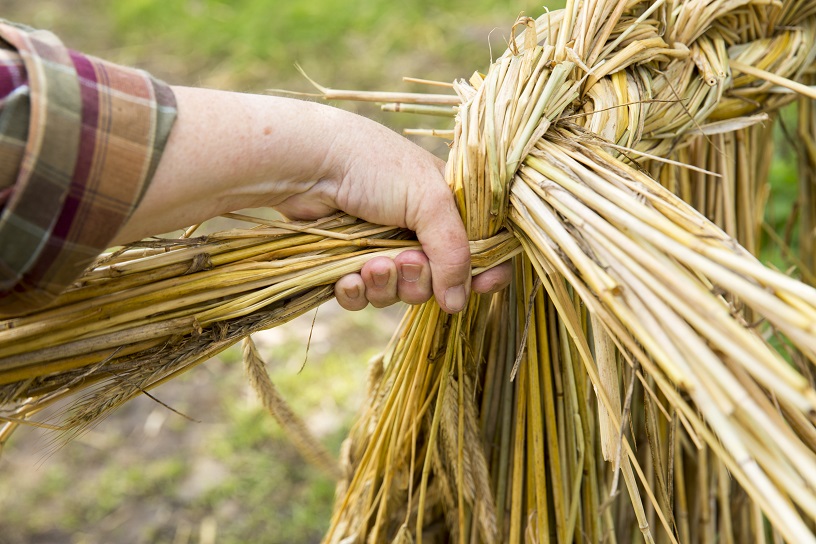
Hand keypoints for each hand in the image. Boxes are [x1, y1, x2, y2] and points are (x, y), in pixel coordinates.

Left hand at [269, 101, 511, 311]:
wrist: (308, 163)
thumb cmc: (374, 167)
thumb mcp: (429, 200)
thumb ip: (454, 251)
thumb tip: (460, 304)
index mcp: (446, 207)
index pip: (480, 248)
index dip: (484, 272)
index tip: (482, 286)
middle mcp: (417, 230)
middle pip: (437, 282)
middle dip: (420, 279)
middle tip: (404, 259)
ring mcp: (381, 247)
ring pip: (398, 294)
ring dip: (386, 286)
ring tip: (370, 264)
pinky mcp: (347, 262)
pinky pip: (362, 298)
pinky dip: (356, 293)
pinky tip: (347, 278)